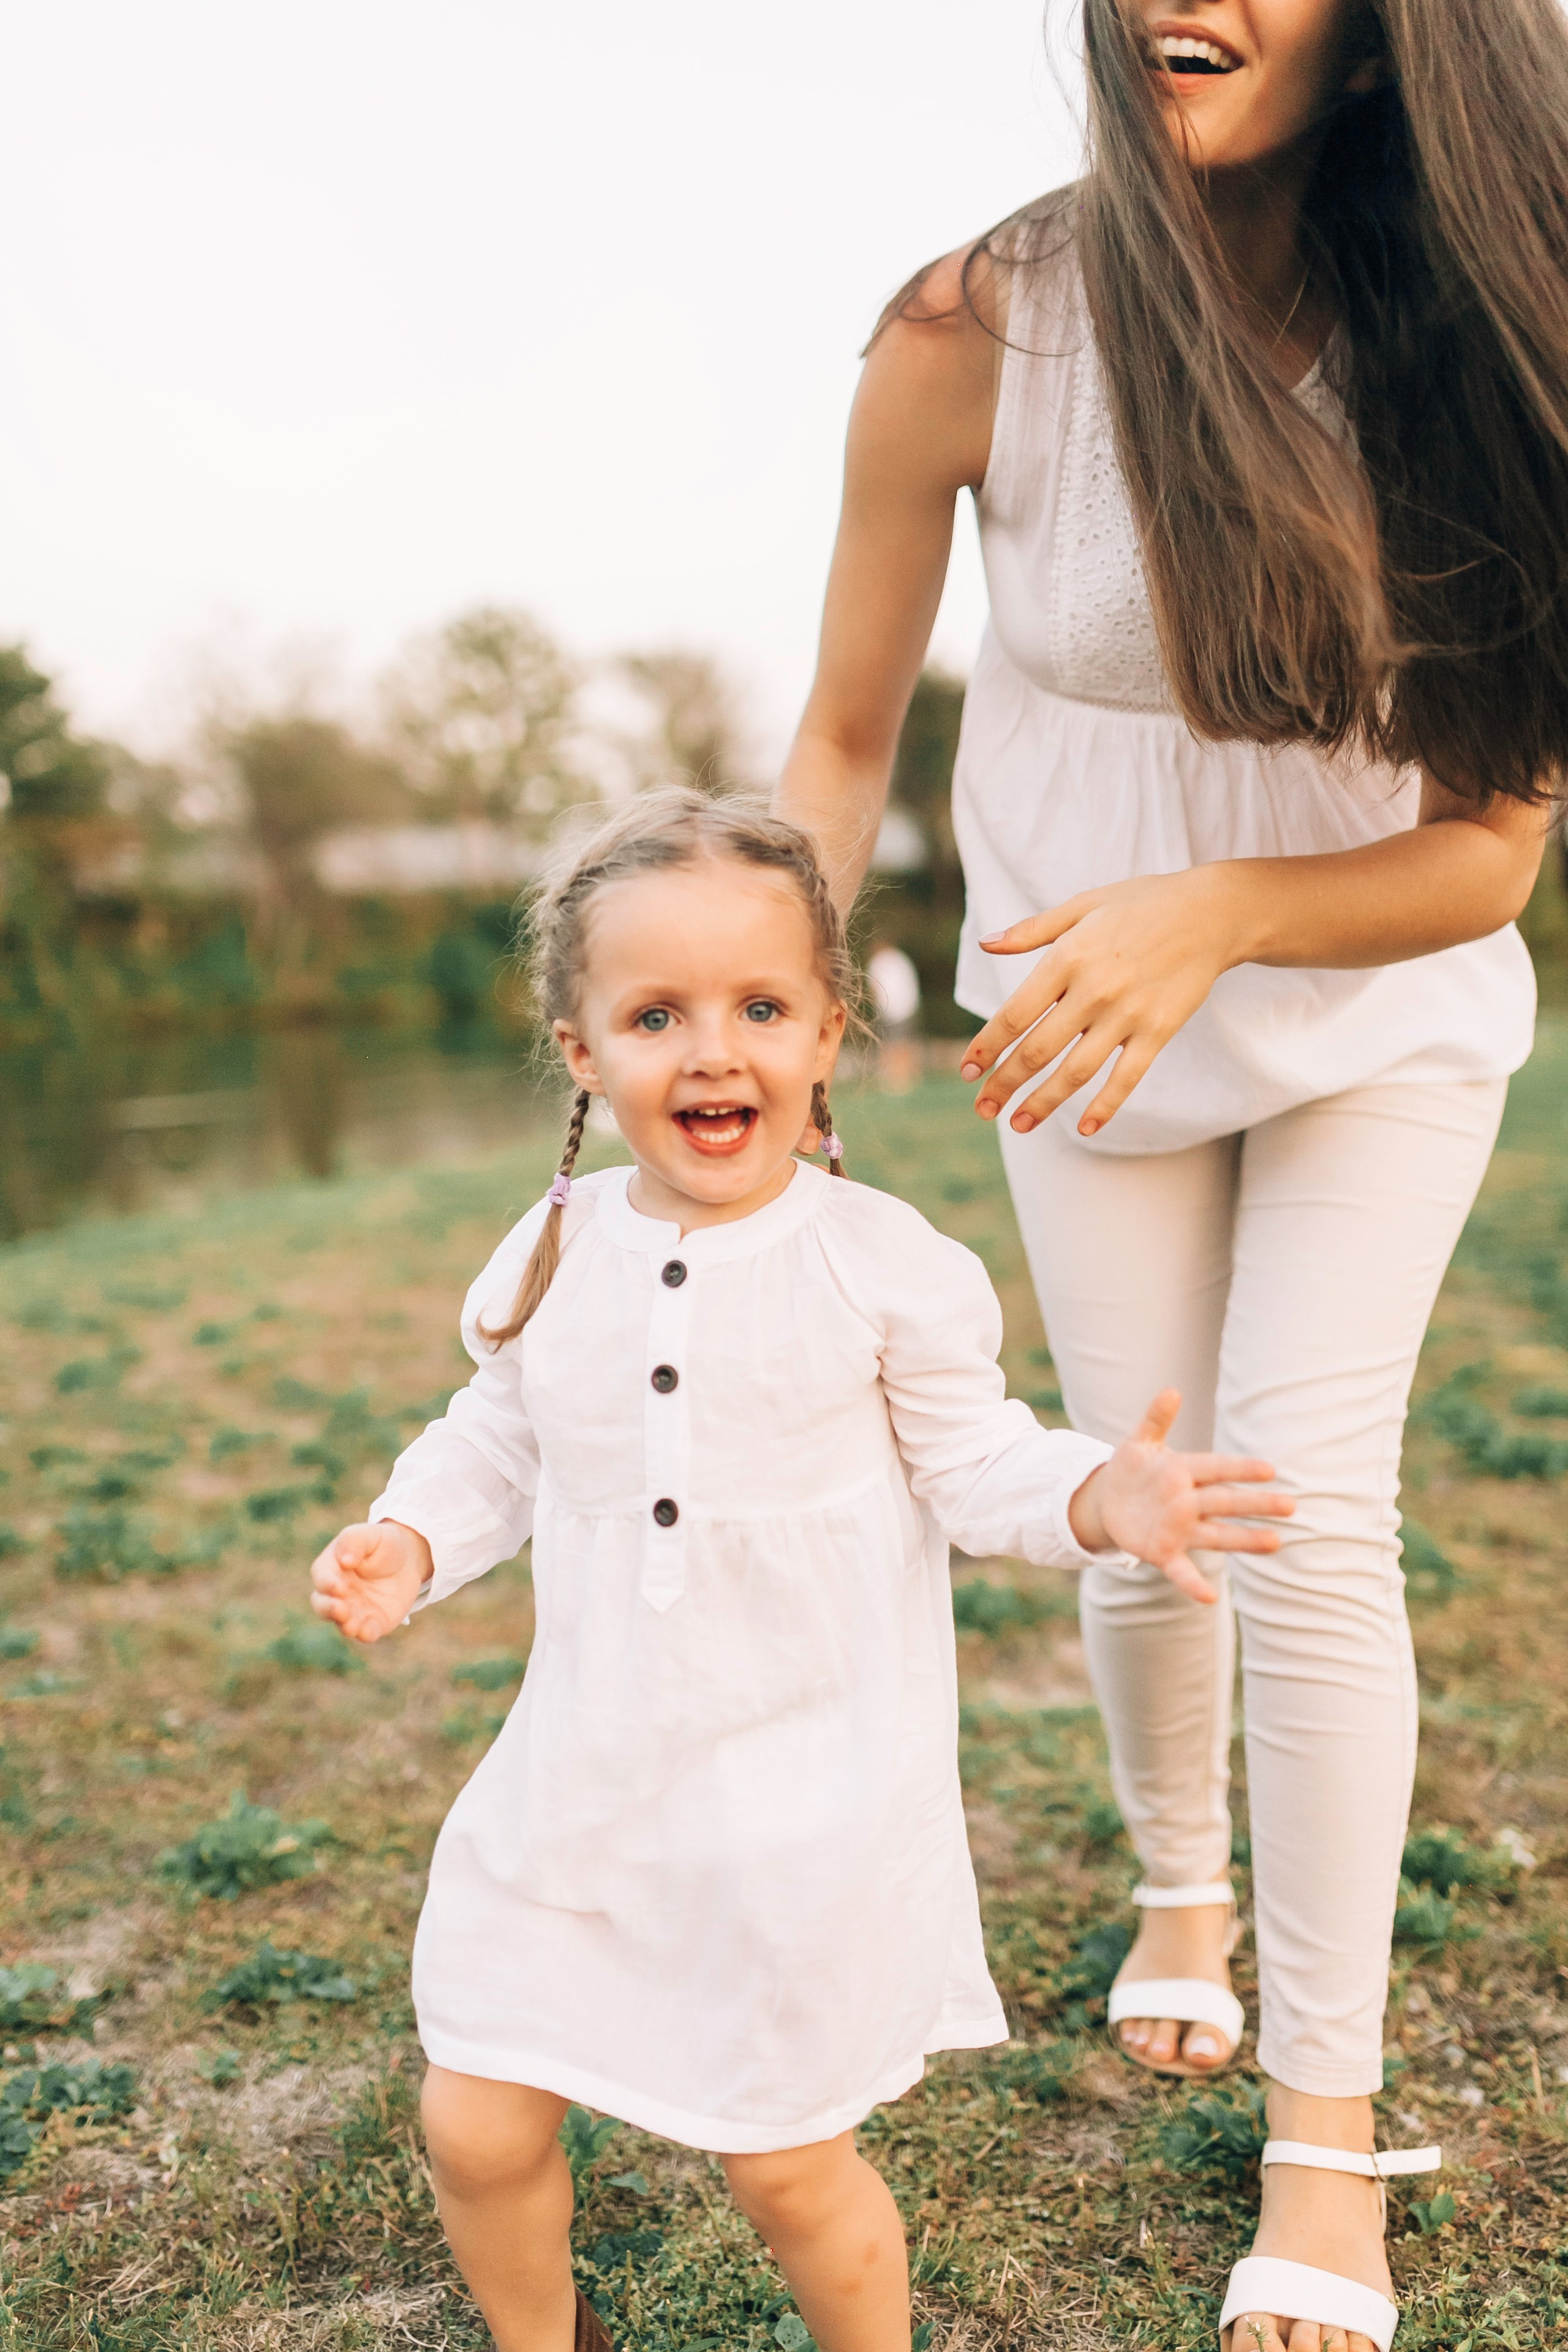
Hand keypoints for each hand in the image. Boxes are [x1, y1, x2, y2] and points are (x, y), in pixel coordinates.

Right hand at [310, 1520, 431, 1643]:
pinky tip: (368, 1632)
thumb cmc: (383, 1543)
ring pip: (341, 1622)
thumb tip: (344, 1560)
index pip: (322, 1578)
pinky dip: (365, 1634)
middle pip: (322, 1605)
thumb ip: (354, 1542)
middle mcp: (337, 1593)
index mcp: (331, 1568)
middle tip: (341, 1610)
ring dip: (345, 1625)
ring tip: (352, 1626)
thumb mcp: (370, 1535)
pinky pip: (366, 1632)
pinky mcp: (372, 1622)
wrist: (409, 1559)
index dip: (328, 1584)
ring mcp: (353, 1609)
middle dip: (329, 1609)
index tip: (339, 1586)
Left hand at [960, 866, 1242, 1135]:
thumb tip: (986, 944)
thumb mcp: (1083, 905)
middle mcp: (1094, 990)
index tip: (967, 1071)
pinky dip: (1106, 1106)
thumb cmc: (1142, 904)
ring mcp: (1128, 1014)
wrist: (1213, 912)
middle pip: (1038, 1050)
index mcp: (1068, 957)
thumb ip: (1032, 930)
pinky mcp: (1159, 1031)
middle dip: (1004, 1084)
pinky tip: (1085, 1128)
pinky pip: (1127, 1077)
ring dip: (1043, 1103)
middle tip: (981, 1109)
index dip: (986, 1047)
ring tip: (1017, 1124)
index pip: (1014, 1014)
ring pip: (1075, 1071)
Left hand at [1066, 1389, 1292, 1601]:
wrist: (1108, 1501)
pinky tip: (1210, 1598)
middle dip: (1255, 1504)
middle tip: (1290, 1506)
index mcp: (1184, 1472)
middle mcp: (1189, 1503)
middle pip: (1225, 1502)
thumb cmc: (1131, 1468)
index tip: (1269, 1470)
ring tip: (1276, 1543)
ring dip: (1244, 1540)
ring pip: (1217, 1535)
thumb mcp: (1139, 1442)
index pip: (1217, 1468)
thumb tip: (1171, 1390)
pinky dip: (1194, 1584)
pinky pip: (1182, 1570)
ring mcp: (1179, 1529)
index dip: (1240, 1469)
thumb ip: (1155, 1419)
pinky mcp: (1163, 1552)